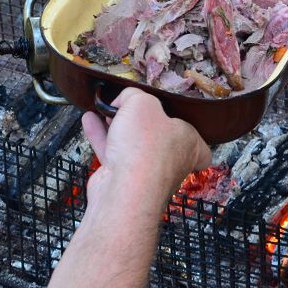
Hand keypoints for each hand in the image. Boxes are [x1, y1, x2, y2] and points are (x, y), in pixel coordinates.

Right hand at [81, 88, 210, 209]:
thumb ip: (134, 95)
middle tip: (129, 106)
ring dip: (117, 125)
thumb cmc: (145, 149)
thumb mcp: (143, 103)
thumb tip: (125, 99)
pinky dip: (100, 135)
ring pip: (132, 143)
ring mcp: (145, 171)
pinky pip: (112, 151)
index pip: (197, 141)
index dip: (186, 129)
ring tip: (105, 109)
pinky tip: (90, 119)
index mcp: (188, 143)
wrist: (124, 192)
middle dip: (142, 121)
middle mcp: (170, 159)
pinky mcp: (122, 178)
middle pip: (158, 136)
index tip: (172, 117)